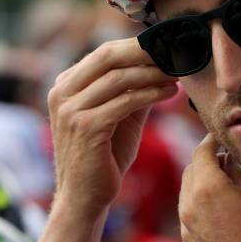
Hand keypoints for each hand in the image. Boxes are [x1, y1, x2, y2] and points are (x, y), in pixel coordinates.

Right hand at [47, 38, 178, 217]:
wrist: (86, 196)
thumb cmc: (104, 156)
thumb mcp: (119, 116)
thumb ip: (133, 91)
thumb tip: (161, 68)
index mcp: (66, 86)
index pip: (104, 53)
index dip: (137, 46)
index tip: (166, 45)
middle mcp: (62, 93)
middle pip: (108, 57)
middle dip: (145, 52)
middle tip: (174, 52)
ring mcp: (71, 110)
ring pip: (119, 78)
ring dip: (153, 74)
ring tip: (178, 74)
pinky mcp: (86, 128)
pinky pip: (125, 102)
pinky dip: (151, 94)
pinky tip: (170, 93)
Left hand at [179, 134, 240, 241]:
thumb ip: (239, 173)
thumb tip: (229, 160)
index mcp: (207, 188)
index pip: (201, 152)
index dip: (211, 140)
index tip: (221, 136)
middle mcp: (189, 205)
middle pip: (191, 170)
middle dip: (206, 159)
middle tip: (225, 156)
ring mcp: (186, 226)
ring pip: (188, 192)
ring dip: (202, 181)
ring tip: (224, 180)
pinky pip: (189, 212)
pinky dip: (200, 201)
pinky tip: (220, 204)